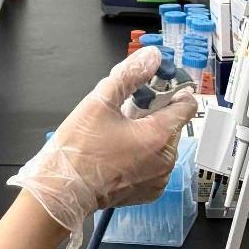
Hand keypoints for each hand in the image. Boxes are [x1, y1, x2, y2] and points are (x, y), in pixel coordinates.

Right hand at [7, 48, 196, 247]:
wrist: (62, 191)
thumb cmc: (78, 150)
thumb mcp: (100, 101)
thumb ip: (130, 74)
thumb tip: (150, 57)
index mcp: (158, 136)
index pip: (187, 105)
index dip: (174, 89)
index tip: (158, 86)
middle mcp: (165, 160)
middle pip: (173, 124)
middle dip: (154, 112)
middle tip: (126, 111)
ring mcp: (159, 179)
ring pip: (164, 144)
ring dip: (149, 134)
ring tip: (120, 133)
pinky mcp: (150, 191)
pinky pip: (156, 164)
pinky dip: (144, 155)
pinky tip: (121, 151)